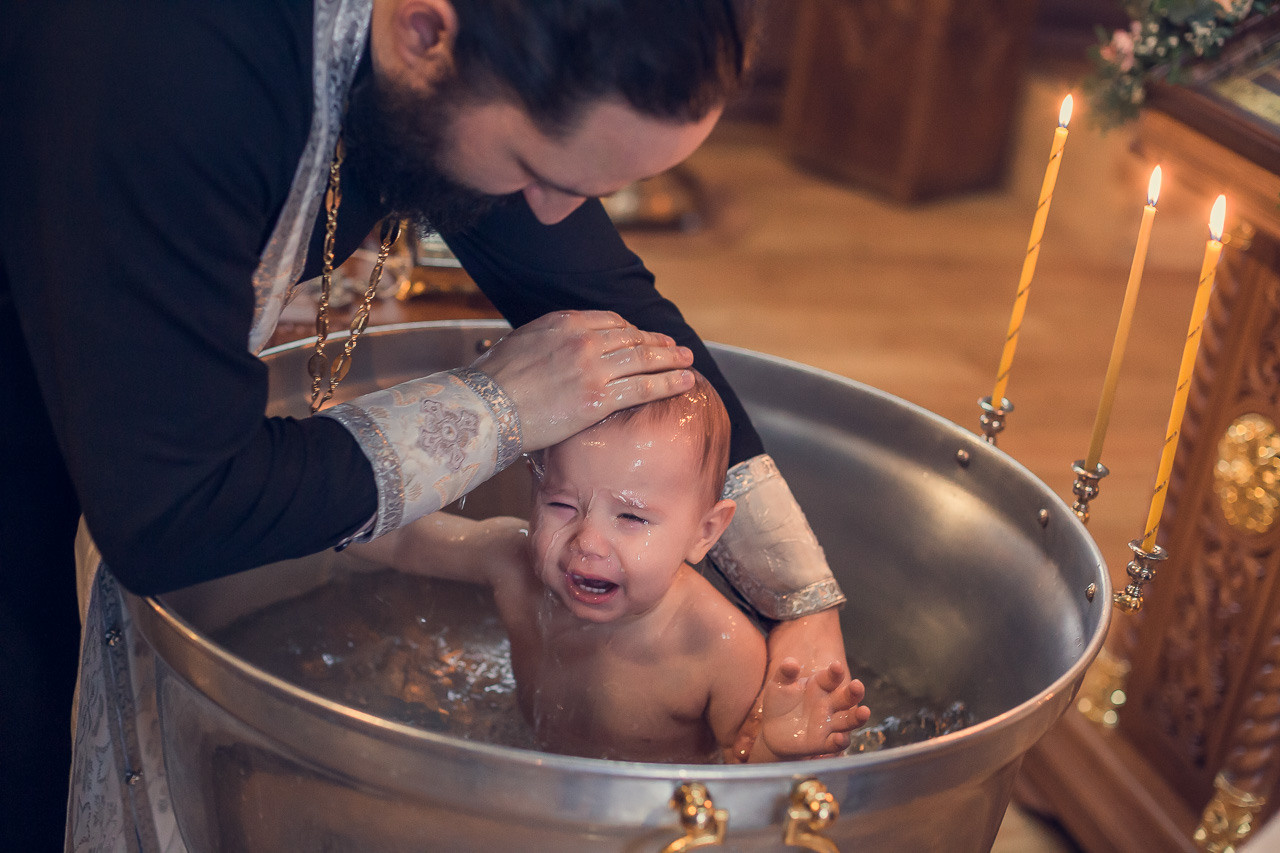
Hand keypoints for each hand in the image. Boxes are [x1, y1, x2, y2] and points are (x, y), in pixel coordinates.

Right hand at [471, 310, 694, 450]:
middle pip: (633, 337)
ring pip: (644, 359)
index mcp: (565, 322)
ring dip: (671, 360)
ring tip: (687, 362)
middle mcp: (584, 339)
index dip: (634, 330)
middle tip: (676, 348)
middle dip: (658, 343)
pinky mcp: (599, 397)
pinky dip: (668, 383)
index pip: (611, 321)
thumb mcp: (521, 344)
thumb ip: (548, 342)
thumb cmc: (494, 381)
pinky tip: (684, 382)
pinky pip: (643, 387)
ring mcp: (593, 367)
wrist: (485, 406)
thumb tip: (555, 350)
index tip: (644, 337)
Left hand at [759, 658, 869, 759]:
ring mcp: (828, 724)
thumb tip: (791, 663)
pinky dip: (840, 741)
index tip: (836, 666)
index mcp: (820, 686)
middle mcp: (829, 704)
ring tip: (864, 712)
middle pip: (846, 697)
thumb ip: (785, 673)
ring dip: (857, 717)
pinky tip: (840, 738)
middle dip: (854, 692)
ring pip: (848, 720)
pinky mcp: (822, 743)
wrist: (771, 730)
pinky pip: (835, 743)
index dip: (835, 672)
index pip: (831, 677)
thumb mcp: (779, 685)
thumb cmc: (779, 703)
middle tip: (857, 686)